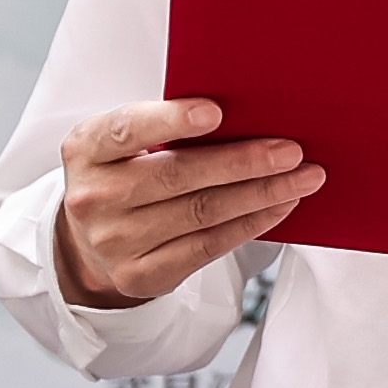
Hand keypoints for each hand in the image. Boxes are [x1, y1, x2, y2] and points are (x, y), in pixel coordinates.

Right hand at [56, 99, 320, 309]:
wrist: (89, 242)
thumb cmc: (121, 176)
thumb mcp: (122, 144)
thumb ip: (162, 128)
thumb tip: (244, 114)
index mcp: (87, 149)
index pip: (127, 129)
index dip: (171, 120)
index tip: (216, 113)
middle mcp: (94, 197)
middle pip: (178, 175)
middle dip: (243, 161)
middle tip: (290, 151)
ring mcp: (115, 241)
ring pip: (202, 212)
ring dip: (260, 194)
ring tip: (300, 178)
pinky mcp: (141, 274)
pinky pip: (207, 246)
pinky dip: (250, 224)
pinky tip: (278, 207)